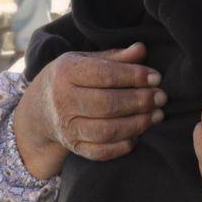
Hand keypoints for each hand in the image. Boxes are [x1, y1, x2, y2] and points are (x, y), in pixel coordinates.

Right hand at [12, 43, 165, 179]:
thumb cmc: (73, 78)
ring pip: (106, 131)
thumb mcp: (87, 60)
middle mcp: (62, 101)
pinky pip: (100, 152)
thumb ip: (116, 57)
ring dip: (137, 124)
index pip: (105, 75)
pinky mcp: (73, 147)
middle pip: (108, 104)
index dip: (135, 77)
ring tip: (157, 115)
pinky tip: (138, 135)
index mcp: (66, 72)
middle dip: (140, 101)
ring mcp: (66, 127)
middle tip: (162, 97)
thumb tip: (141, 49)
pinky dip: (122, 146)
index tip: (157, 78)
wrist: (39, 109)